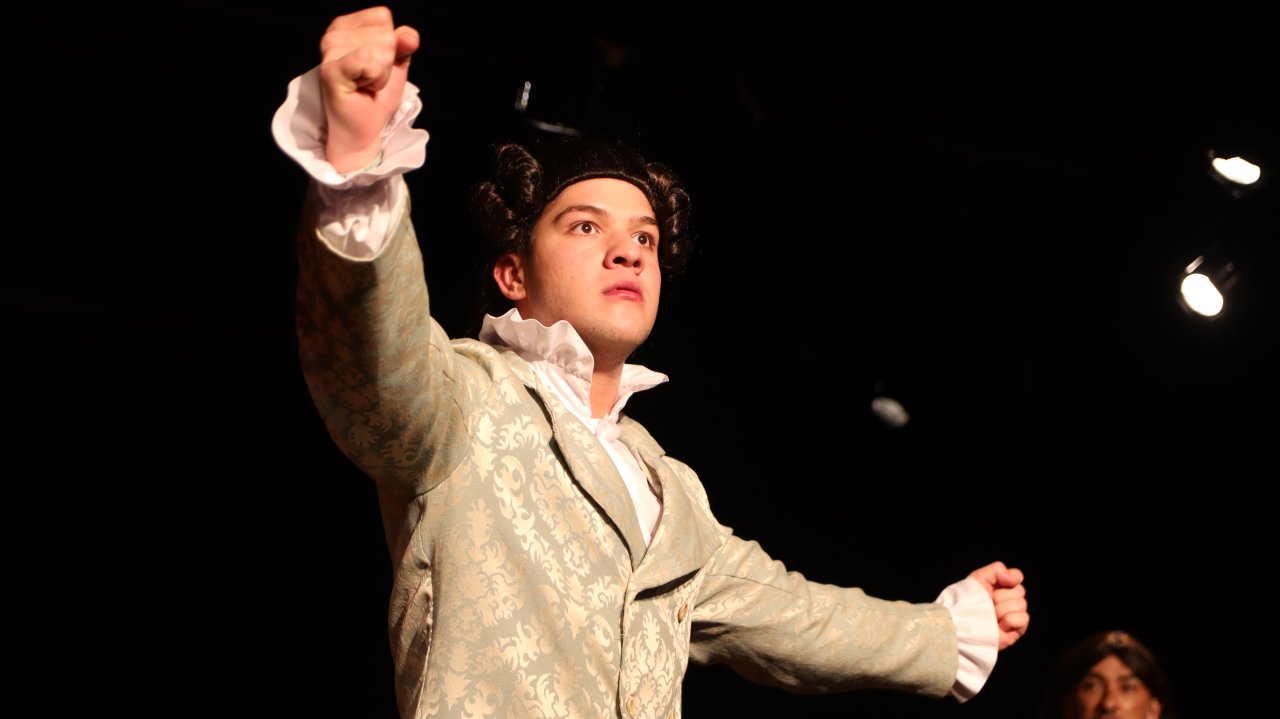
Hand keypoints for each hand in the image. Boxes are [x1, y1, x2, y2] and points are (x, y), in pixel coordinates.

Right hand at [318, 6, 419, 171]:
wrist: (365, 127)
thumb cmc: (376, 95)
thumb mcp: (396, 64)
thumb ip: (404, 44)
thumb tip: (409, 36)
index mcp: (346, 26)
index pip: (383, 17)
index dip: (390, 45)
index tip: (376, 65)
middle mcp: (333, 34)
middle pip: (386, 36)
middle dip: (387, 63)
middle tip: (370, 79)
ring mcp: (329, 52)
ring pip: (380, 51)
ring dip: (381, 75)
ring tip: (364, 85)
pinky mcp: (330, 71)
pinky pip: (367, 62)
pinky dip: (375, 80)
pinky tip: (361, 88)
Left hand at [969, 560, 1029, 650]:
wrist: (961, 620)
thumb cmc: (968, 599)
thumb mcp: (979, 577)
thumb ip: (998, 570)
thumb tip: (1016, 579)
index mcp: (1002, 586)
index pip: (1017, 576)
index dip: (1007, 579)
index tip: (993, 585)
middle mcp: (1010, 599)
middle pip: (1020, 590)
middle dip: (1001, 596)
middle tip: (989, 603)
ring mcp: (1014, 614)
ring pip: (1021, 604)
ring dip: (1002, 610)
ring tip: (991, 615)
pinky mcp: (1016, 630)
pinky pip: (1024, 618)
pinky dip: (1009, 620)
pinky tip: (998, 625)